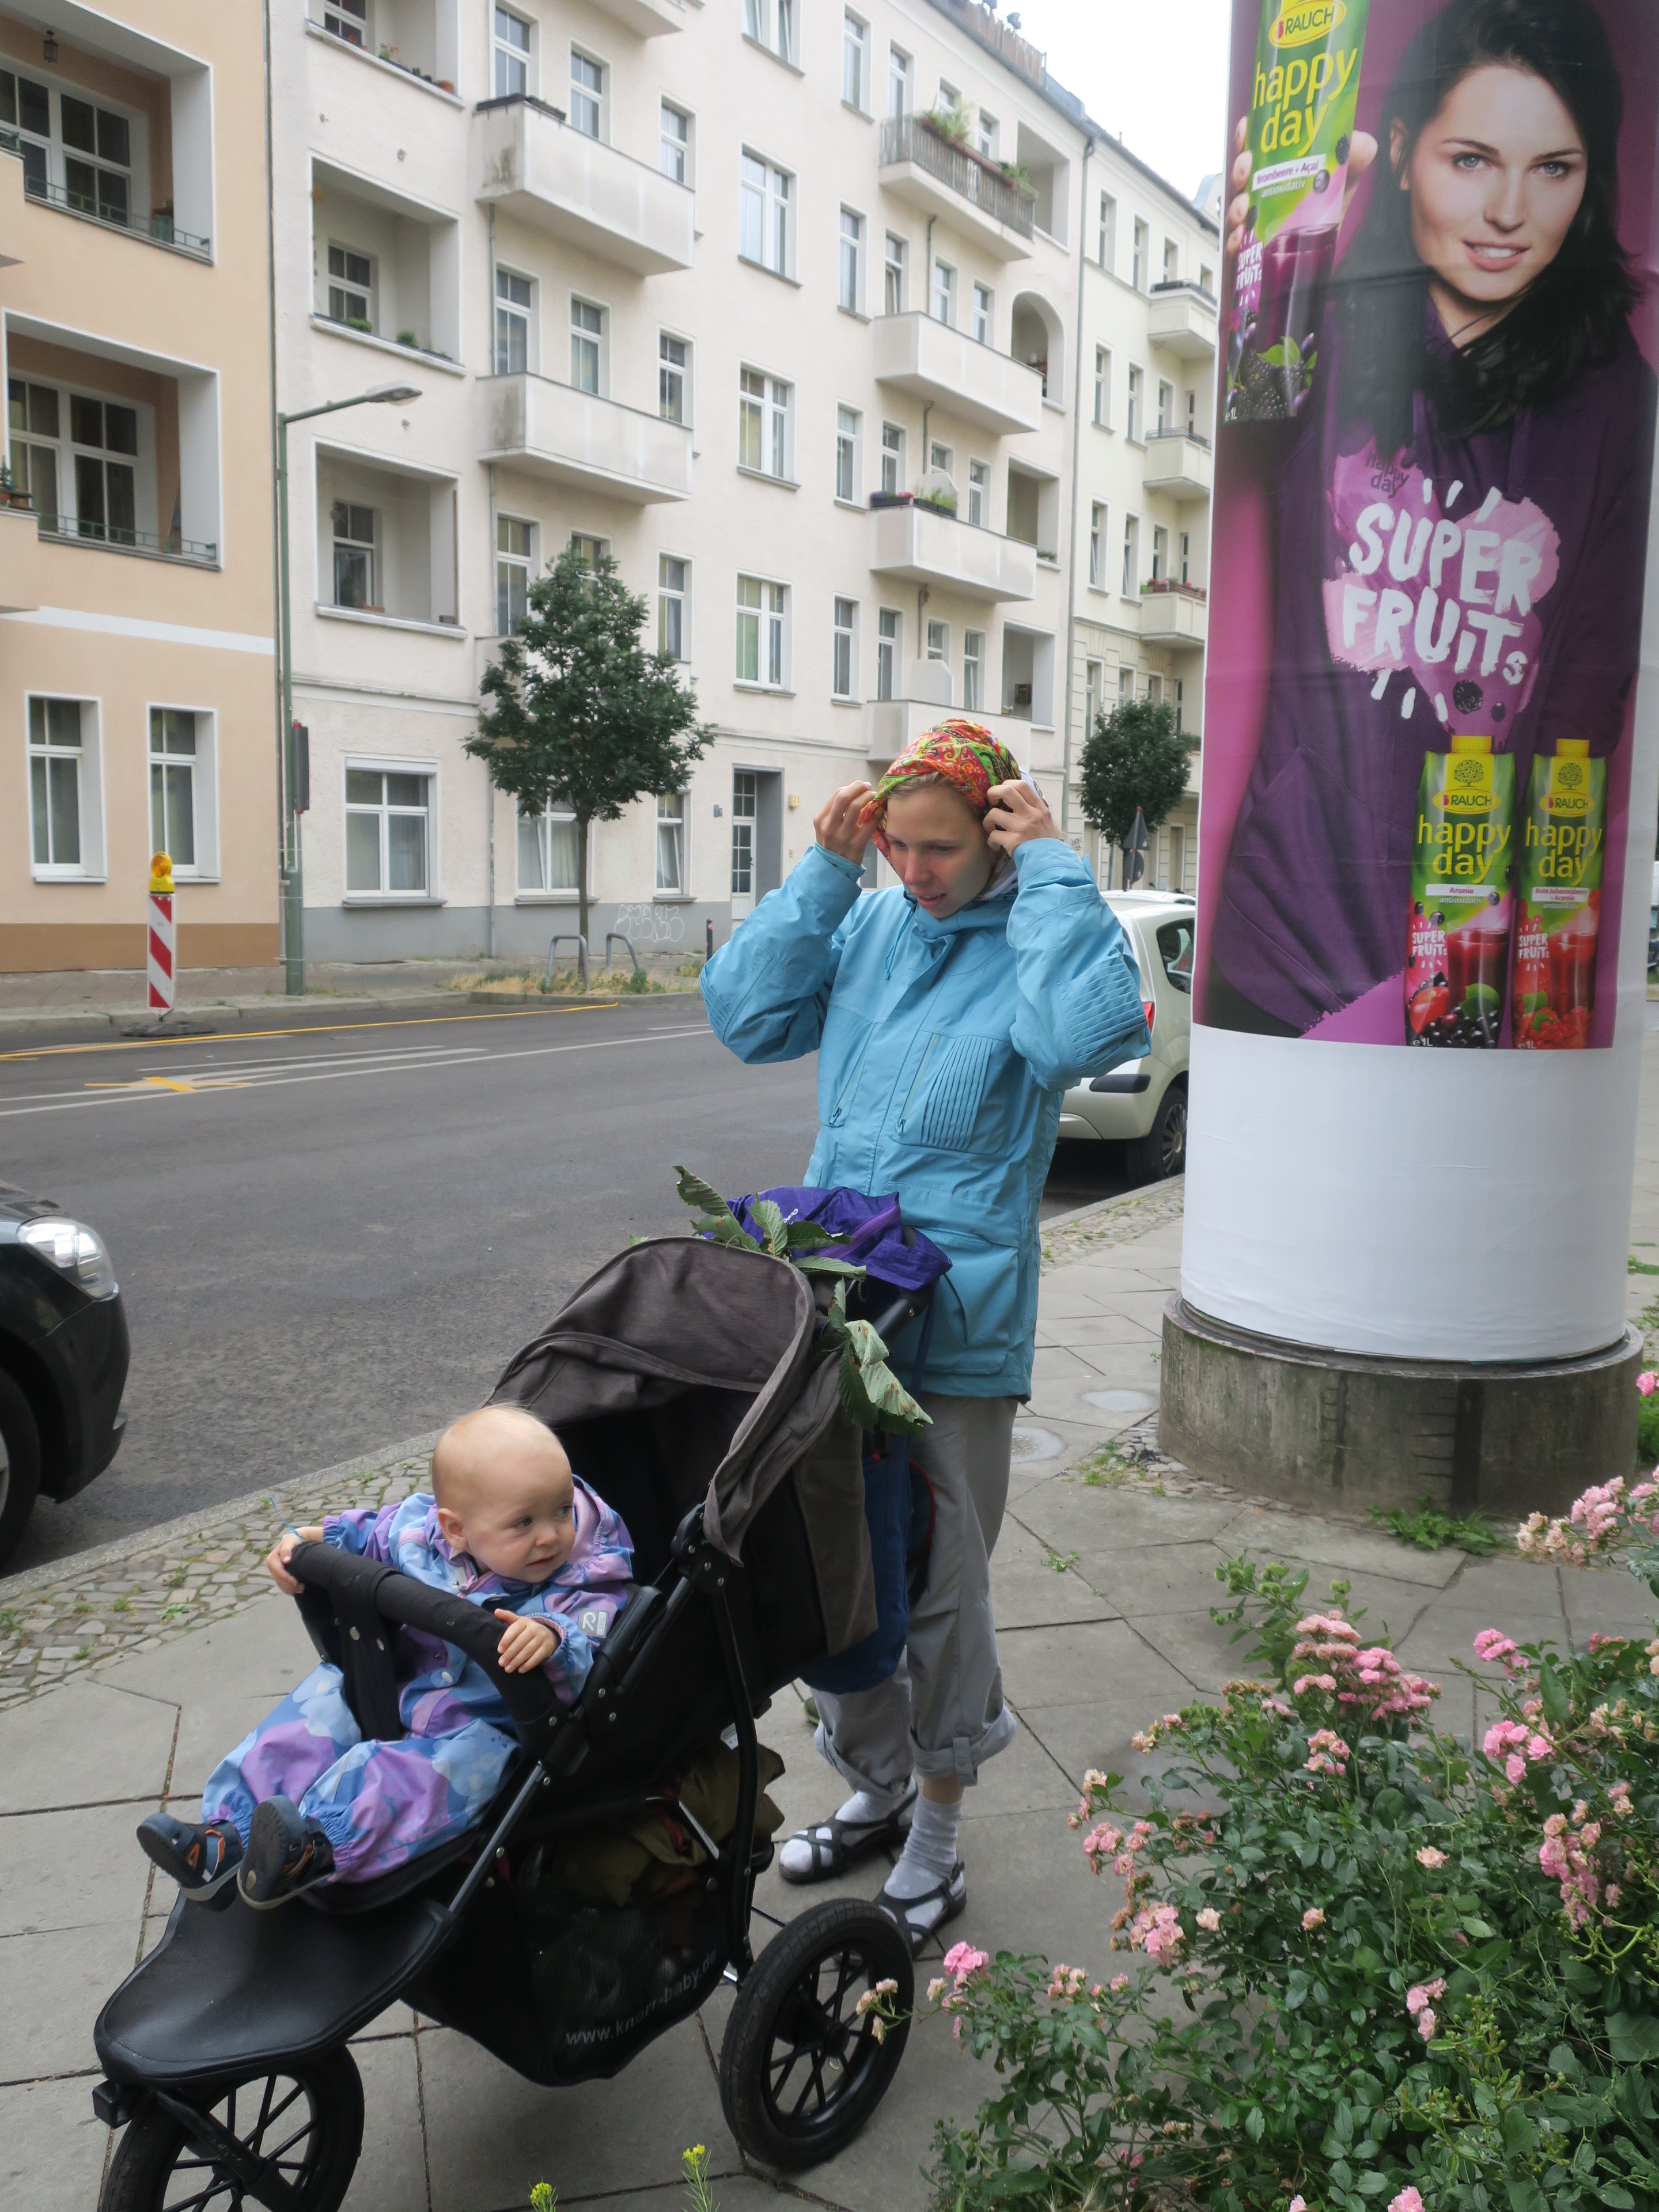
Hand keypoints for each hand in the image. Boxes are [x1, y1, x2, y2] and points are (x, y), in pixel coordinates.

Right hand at [266, 1527, 324, 1595]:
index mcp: (271, 1560)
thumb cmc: (292, 1541)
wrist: (294, 1542)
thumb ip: (286, 1550)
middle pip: (279, 1580)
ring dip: (291, 1589)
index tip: (296, 1582)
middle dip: (290, 1585)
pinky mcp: (279, 1575)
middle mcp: (272, 1567)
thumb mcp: (289, 1541)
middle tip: (302, 1588)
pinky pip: (282, 1585)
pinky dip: (290, 1589)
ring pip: (281, 1585)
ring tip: (302, 1589)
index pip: (278, 1572)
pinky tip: (297, 1589)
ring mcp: (275, 1572)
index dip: (287, 1578)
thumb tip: (285, 1561)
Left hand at [494, 1609, 559, 1673]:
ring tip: (508, 1669)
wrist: (547, 1634)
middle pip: (521, 1642)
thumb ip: (507, 1617)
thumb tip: (496, 1611)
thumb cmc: (526, 1630)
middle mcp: (534, 1628)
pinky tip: (520, 1670)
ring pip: (528, 1650)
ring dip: (517, 1661)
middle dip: (510, 1654)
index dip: (506, 1640)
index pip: (514, 1630)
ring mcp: (542, 1638)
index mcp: (524, 1621)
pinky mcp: (547, 1648)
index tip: (499, 1651)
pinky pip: (537, 1657)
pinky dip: (528, 1664)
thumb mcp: (518, 1622)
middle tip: (501, 1664)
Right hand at [815, 781, 874, 863]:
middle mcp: (829, 826)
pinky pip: (870, 823)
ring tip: (875, 798)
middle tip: (868, 787)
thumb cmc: (833, 844)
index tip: (861, 787)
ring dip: (869, 798)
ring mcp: (842, 836)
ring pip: (856, 807)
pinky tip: (880, 812)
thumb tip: (857, 793)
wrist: (834, 869)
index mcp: (821, 819)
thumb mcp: (827, 827)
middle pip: (844, 796)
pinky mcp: (856, 844)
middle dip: (859, 787)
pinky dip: (877, 813)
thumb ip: (838, 811)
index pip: (838, 794)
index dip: (852, 787)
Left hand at [984, 779, 1059, 856]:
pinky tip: (995, 845)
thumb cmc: (1047, 842)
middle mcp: (1030, 814)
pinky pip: (993, 835)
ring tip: (990, 828)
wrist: (1050, 862)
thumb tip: (1026, 798)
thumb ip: (1037, 809)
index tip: (1002, 792)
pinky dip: (991, 840)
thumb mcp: (1047, 821)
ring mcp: (1021, 827)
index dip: (1007, 784)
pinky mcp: (1013, 841)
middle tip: (991, 802)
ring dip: (987, 821)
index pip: (1022, 785)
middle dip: (993, 792)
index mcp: (1039, 808)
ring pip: (994, 813)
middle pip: (1007, 791)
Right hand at [1224, 113, 1375, 257]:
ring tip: (1244, 208)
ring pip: (1234, 206)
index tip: (1245, 129)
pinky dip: (1234, 240)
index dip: (1247, 134)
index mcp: (1281, 164)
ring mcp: (1254, 217)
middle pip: (1241, 173)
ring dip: (1235, 204)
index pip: (1257, 143)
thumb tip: (1353, 142)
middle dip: (1239, 169)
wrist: (1327, 249)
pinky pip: (1235, 242)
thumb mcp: (1349, 174)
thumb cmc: (1332, 205)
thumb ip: (1357, 153)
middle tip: (1246, 168)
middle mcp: (1263, 187)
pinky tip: (1241, 237)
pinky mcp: (1251, 246)